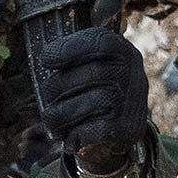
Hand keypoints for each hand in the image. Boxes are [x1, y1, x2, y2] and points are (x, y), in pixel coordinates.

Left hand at [39, 27, 151, 162]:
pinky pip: (95, 130)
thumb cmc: (94, 89)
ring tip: (52, 118)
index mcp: (122, 52)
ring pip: (90, 102)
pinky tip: (70, 136)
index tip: (45, 59)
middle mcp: (132, 74)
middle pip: (93, 72)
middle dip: (59, 85)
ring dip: (61, 113)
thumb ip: (74, 56)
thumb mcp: (91, 64)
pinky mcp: (127, 129)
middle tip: (47, 95)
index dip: (70, 48)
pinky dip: (76, 133)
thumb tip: (46, 58)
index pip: (101, 41)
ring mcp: (131, 102)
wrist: (120, 131)